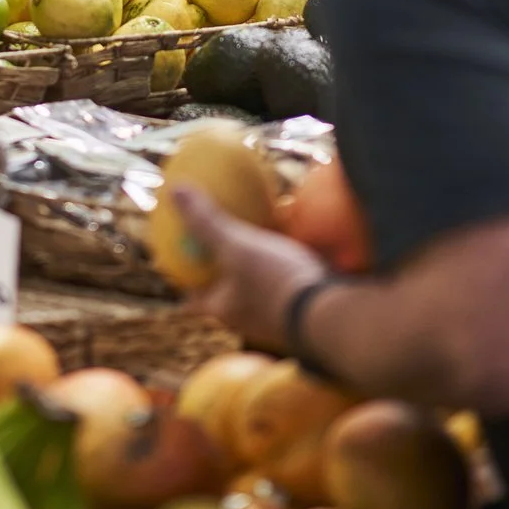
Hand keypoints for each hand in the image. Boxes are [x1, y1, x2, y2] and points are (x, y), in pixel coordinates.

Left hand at [171, 184, 327, 354]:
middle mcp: (248, 318)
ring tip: (255, 240)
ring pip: (257, 289)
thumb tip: (174, 191)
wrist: (333, 312)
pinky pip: (286, 283)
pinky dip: (284, 265)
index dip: (184, 282)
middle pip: (226, 293)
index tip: (177, 263)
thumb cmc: (275, 282)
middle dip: (220, 273)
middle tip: (217, 245)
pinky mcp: (303, 307)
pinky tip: (292, 241)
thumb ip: (206, 222)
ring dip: (254, 269)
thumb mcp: (235, 247)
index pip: (193, 299)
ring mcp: (277, 316)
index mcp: (224, 308)